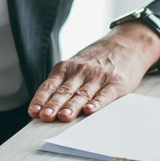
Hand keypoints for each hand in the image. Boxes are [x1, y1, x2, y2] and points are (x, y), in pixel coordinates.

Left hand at [28, 22, 159, 122]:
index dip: (41, 99)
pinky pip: (105, 94)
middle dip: (53, 105)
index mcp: (66, 68)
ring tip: (63, 117)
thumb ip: (63, 82)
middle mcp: (80, 71)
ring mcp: (98, 76)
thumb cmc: (96, 60)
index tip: (33, 112)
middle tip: (45, 117)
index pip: (50, 85)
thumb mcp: (76, 65)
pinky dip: (97, 103)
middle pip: (64, 91)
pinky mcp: (116, 82)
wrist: (126, 44)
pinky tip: (90, 110)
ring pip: (82, 93)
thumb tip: (45, 104)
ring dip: (72, 106)